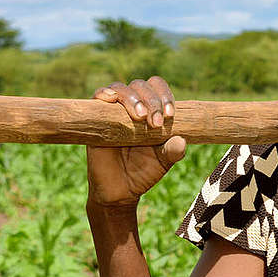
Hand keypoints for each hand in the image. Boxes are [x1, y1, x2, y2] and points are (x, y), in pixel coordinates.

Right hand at [86, 76, 185, 207]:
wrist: (121, 190)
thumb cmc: (144, 171)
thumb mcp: (163, 161)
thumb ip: (173, 151)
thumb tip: (181, 141)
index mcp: (153, 111)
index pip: (158, 88)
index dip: (165, 96)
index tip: (170, 115)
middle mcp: (133, 107)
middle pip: (141, 86)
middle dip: (152, 101)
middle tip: (155, 124)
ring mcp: (114, 111)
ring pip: (121, 88)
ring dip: (132, 98)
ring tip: (140, 117)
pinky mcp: (96, 118)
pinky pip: (97, 97)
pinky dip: (104, 93)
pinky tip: (110, 99)